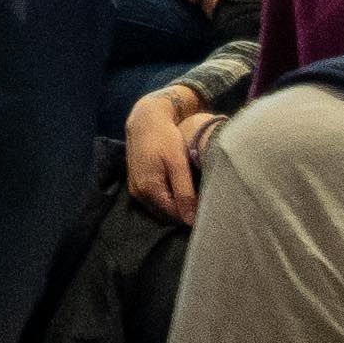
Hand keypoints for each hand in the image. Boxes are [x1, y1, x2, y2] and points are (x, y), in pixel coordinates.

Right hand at [126, 77, 220, 223]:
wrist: (145, 120)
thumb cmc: (165, 138)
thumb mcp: (178, 163)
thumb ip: (184, 193)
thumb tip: (190, 221)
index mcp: (149, 189)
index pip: (174, 216)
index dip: (192, 215)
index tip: (208, 209)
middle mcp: (139, 194)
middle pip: (165, 215)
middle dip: (183, 213)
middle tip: (203, 204)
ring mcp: (135, 190)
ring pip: (159, 209)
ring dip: (175, 207)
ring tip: (193, 198)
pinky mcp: (135, 184)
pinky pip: (153, 201)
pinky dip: (167, 200)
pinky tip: (179, 191)